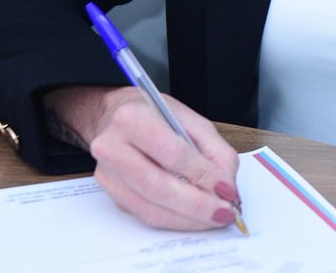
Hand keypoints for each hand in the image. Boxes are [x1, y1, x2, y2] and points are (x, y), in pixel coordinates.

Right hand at [44, 85, 241, 229]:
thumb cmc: (155, 115)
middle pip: (159, 186)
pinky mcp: (110, 193)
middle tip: (224, 212)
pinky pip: (145, 215)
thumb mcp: (190, 119)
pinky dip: (173, 220)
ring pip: (150, 208)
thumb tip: (227, 186)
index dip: (203, 175)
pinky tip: (193, 218)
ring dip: (187, 219)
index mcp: (133, 118)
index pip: (173, 153)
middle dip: (197, 204)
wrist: (115, 115)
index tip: (227, 190)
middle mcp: (113, 147)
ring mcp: (107, 174)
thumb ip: (214, 150)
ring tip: (213, 217)